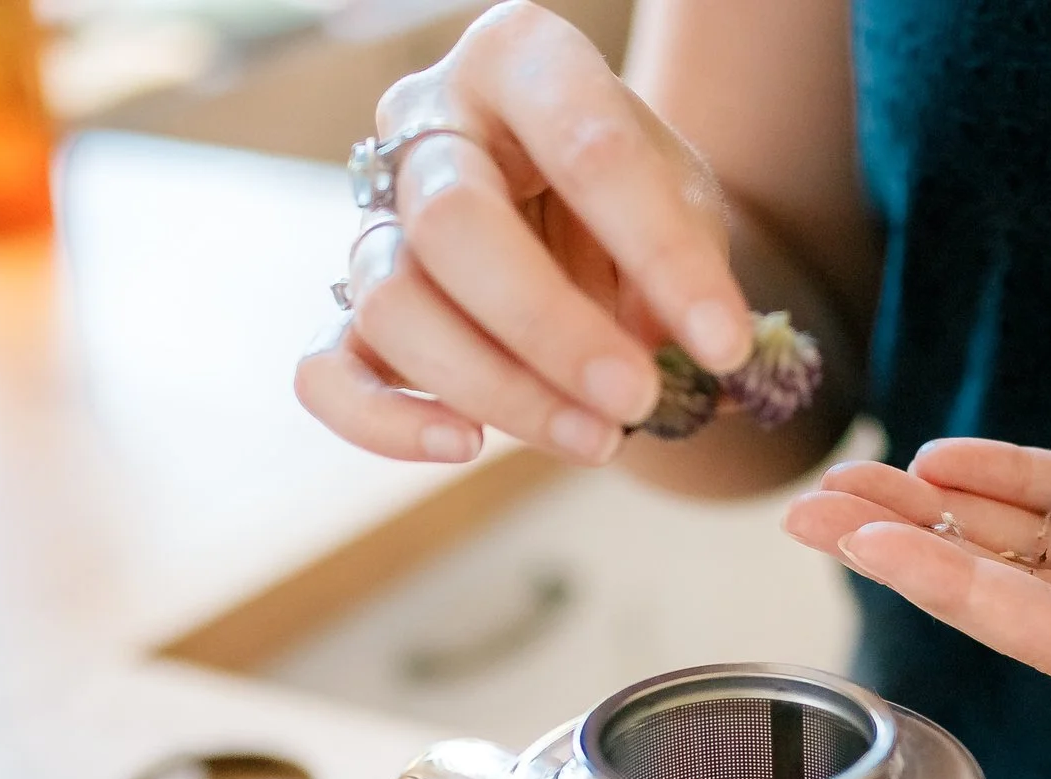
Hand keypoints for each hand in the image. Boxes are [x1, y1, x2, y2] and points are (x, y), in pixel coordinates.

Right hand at [295, 2, 753, 466]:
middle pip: (451, 223)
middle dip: (550, 329)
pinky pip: (326, 369)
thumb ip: (685, 260)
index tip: (723, 343)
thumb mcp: (686, 201)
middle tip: (636, 399)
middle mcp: (428, 123)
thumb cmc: (631, 196)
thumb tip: (678, 349)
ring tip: (598, 439)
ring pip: (393, 302)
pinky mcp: (349, 307)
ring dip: (498, 388)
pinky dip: (385, 420)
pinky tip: (465, 445)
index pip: (583, 146)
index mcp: (521, 61)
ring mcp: (376, 215)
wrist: (576, 210)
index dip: (658, 253)